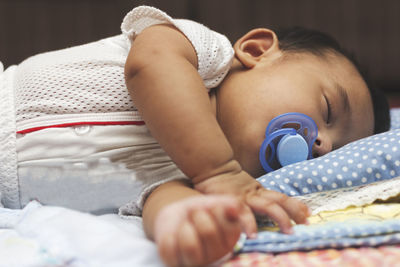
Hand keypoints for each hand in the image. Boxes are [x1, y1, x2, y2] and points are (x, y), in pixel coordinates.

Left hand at [154, 195, 243, 266]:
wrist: (177, 214)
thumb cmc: (201, 210)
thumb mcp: (217, 203)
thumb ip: (231, 204)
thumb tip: (234, 209)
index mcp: (230, 241)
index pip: (228, 226)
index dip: (217, 210)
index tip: (211, 208)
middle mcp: (215, 255)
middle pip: (208, 232)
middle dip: (198, 215)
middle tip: (195, 214)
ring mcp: (195, 262)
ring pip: (190, 246)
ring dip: (185, 227)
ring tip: (185, 225)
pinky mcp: (174, 263)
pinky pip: (169, 248)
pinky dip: (169, 234)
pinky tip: (174, 234)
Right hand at [194, 171, 309, 235]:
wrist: (213, 168)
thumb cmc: (227, 183)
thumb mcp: (244, 189)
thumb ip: (253, 197)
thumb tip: (270, 209)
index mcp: (259, 191)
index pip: (281, 197)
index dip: (296, 205)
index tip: (308, 214)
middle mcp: (256, 193)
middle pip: (280, 200)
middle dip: (295, 212)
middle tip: (306, 224)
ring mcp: (246, 197)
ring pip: (268, 206)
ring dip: (281, 218)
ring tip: (289, 232)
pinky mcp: (234, 201)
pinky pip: (243, 213)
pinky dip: (249, 223)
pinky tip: (253, 234)